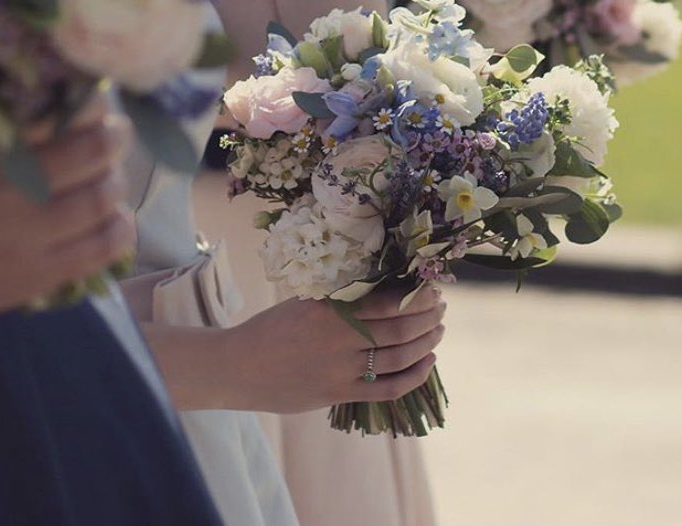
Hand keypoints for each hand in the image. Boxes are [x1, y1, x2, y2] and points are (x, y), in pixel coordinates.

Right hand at [0, 101, 134, 348]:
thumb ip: (5, 127)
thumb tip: (57, 97)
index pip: (72, 123)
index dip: (98, 108)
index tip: (101, 103)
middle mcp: (21, 196)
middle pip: (97, 161)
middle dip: (115, 141)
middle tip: (115, 134)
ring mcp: (34, 241)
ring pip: (105, 204)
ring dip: (116, 183)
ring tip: (111, 175)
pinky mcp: (41, 276)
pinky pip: (100, 251)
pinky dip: (120, 230)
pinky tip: (117, 217)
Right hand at [226, 286, 446, 412]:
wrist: (240, 367)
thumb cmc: (272, 328)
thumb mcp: (305, 302)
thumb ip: (340, 298)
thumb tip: (383, 286)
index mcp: (332, 310)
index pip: (388, 300)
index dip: (416, 296)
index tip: (430, 289)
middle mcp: (341, 339)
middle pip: (401, 327)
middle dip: (428, 316)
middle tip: (441, 307)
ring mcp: (342, 370)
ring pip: (400, 356)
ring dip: (426, 342)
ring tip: (438, 331)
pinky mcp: (340, 394)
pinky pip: (388, 389)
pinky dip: (414, 377)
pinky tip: (427, 363)